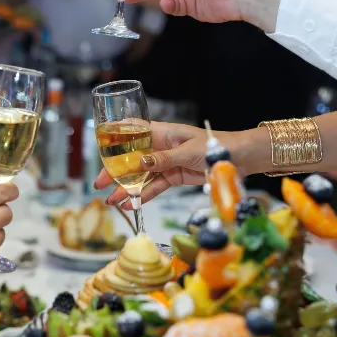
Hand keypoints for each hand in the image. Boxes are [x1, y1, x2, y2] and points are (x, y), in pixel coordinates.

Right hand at [96, 122, 244, 207]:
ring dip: (126, 188)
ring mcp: (165, 163)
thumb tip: (140, 163)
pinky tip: (131, 205)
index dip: (114, 137)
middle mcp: (159, 147)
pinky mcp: (172, 178)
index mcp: (161, 132)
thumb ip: (164, 159)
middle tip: (99, 184)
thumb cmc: (214, 145)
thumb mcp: (187, 151)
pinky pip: (154, 187)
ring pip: (140, 176)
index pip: (133, 131)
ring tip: (111, 201)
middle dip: (114, 171)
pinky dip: (143, 196)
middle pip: (131, 158)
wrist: (238, 159)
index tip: (98, 147)